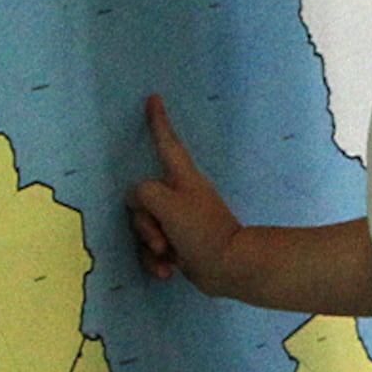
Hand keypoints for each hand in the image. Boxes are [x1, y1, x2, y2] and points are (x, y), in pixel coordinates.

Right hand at [127, 96, 239, 291]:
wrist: (231, 268)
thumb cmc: (202, 231)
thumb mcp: (168, 205)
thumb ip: (145, 194)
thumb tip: (141, 200)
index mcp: (182, 178)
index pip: (166, 143)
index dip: (159, 122)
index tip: (155, 99)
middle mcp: (180, 195)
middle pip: (142, 201)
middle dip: (144, 225)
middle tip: (161, 241)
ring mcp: (180, 220)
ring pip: (146, 228)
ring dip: (150, 249)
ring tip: (167, 259)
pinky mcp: (180, 244)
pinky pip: (155, 250)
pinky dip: (158, 263)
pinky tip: (168, 273)